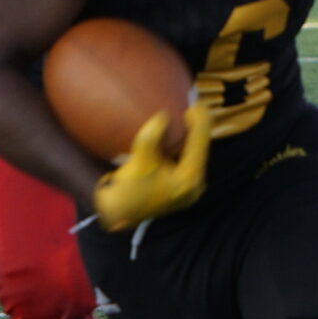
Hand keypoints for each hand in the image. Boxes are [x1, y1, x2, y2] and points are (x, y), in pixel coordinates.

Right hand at [93, 104, 212, 231]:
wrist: (116, 215)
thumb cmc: (128, 191)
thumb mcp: (140, 160)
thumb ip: (152, 137)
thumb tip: (162, 117)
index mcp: (189, 179)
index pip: (200, 143)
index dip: (200, 121)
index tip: (196, 103)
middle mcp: (193, 185)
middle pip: (201, 148)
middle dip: (198, 126)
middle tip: (194, 104)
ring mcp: (186, 188)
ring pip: (194, 154)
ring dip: (190, 135)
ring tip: (187, 114)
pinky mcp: (177, 187)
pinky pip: (185, 159)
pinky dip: (182, 145)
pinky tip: (176, 132)